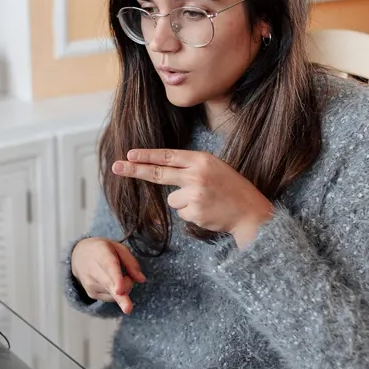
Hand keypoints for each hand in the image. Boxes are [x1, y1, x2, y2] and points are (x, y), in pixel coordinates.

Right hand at [70, 238, 146, 313]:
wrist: (79, 255)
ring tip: (118, 275)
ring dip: (124, 287)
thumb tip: (142, 280)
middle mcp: (93, 271)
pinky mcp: (91, 294)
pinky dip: (118, 292)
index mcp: (102, 254)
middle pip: (110, 286)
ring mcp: (90, 284)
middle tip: (128, 309)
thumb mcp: (118, 248)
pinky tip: (112, 282)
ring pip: (115, 293)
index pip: (110, 268)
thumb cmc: (102, 250)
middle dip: (121, 299)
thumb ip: (131, 262)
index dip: (116, 280)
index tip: (119, 291)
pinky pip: (112, 298)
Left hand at [112, 149, 273, 247]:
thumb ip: (191, 167)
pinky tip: (208, 212)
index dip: (147, 155)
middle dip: (134, 170)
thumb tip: (161, 169)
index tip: (129, 154)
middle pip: (158, 174)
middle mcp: (197, 175)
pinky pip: (181, 213)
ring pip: (171, 199)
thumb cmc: (232, 189)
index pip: (168, 156)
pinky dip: (191, 214)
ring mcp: (195, 194)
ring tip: (206, 202)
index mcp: (202, 160)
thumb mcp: (215, 168)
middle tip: (116, 166)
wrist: (252, 213)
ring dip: (184, 203)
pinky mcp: (195, 212)